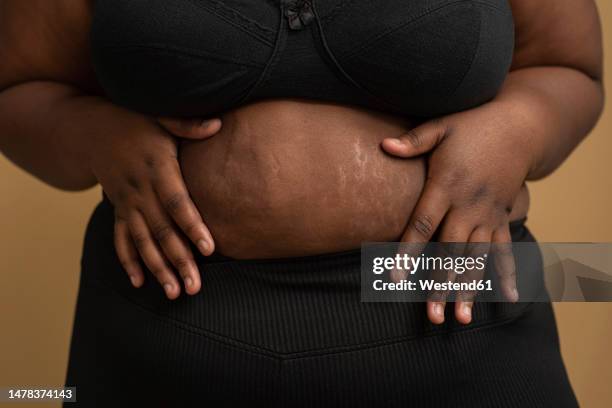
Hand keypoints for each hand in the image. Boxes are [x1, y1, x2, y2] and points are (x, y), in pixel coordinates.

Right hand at [88, 104, 221, 298]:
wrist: (91, 130)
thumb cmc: (135, 122)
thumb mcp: (160, 117)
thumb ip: (187, 125)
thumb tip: (218, 125)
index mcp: (156, 168)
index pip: (178, 202)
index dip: (192, 226)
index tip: (209, 250)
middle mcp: (139, 191)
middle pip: (161, 230)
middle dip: (178, 260)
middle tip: (195, 287)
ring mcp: (126, 203)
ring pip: (142, 241)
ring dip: (157, 269)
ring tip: (173, 294)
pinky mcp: (118, 210)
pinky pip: (120, 239)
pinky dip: (128, 261)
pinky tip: (139, 283)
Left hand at [382, 101, 532, 324]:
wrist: (521, 127)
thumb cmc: (473, 126)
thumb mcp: (441, 127)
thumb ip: (413, 141)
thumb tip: (382, 146)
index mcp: (446, 186)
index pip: (423, 225)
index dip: (408, 252)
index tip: (395, 278)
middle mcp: (468, 206)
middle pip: (450, 251)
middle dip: (440, 284)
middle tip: (432, 315)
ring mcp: (488, 214)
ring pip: (476, 258)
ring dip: (469, 288)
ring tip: (462, 318)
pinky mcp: (502, 217)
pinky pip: (504, 249)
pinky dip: (507, 274)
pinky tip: (508, 298)